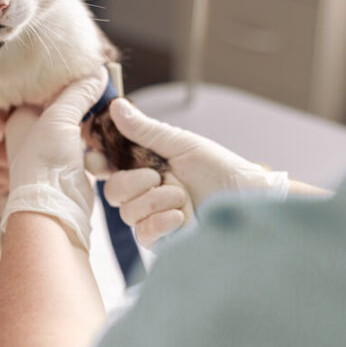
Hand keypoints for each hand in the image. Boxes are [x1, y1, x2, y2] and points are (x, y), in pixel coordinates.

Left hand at [1, 68, 107, 250]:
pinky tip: (110, 125)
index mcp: (21, 117)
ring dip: (93, 116)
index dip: (65, 77)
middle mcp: (34, 133)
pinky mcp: (72, 166)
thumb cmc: (44, 162)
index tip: (88, 66)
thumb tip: (98, 73)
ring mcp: (54, 150)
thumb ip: (78, 93)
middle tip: (103, 82)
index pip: (44, 88)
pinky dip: (98, 135)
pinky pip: (88, 143)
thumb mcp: (59, 117)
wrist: (53, 210)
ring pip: (78, 124)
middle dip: (83, 96)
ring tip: (110, 101)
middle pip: (64, 106)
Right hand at [103, 98, 288, 245]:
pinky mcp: (164, 239)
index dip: (98, 163)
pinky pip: (144, 234)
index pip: (110, 167)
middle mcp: (146, 193)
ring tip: (181, 195)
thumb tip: (116, 107)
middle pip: (112, 192)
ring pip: (127, 213)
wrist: (248, 199)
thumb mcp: (181, 144)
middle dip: (131, 183)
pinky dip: (160, 222)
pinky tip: (179, 215)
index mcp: (146, 167)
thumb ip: (146, 130)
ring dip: (154, 201)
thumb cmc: (220, 169)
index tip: (97, 159)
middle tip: (156, 176)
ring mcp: (153, 217)